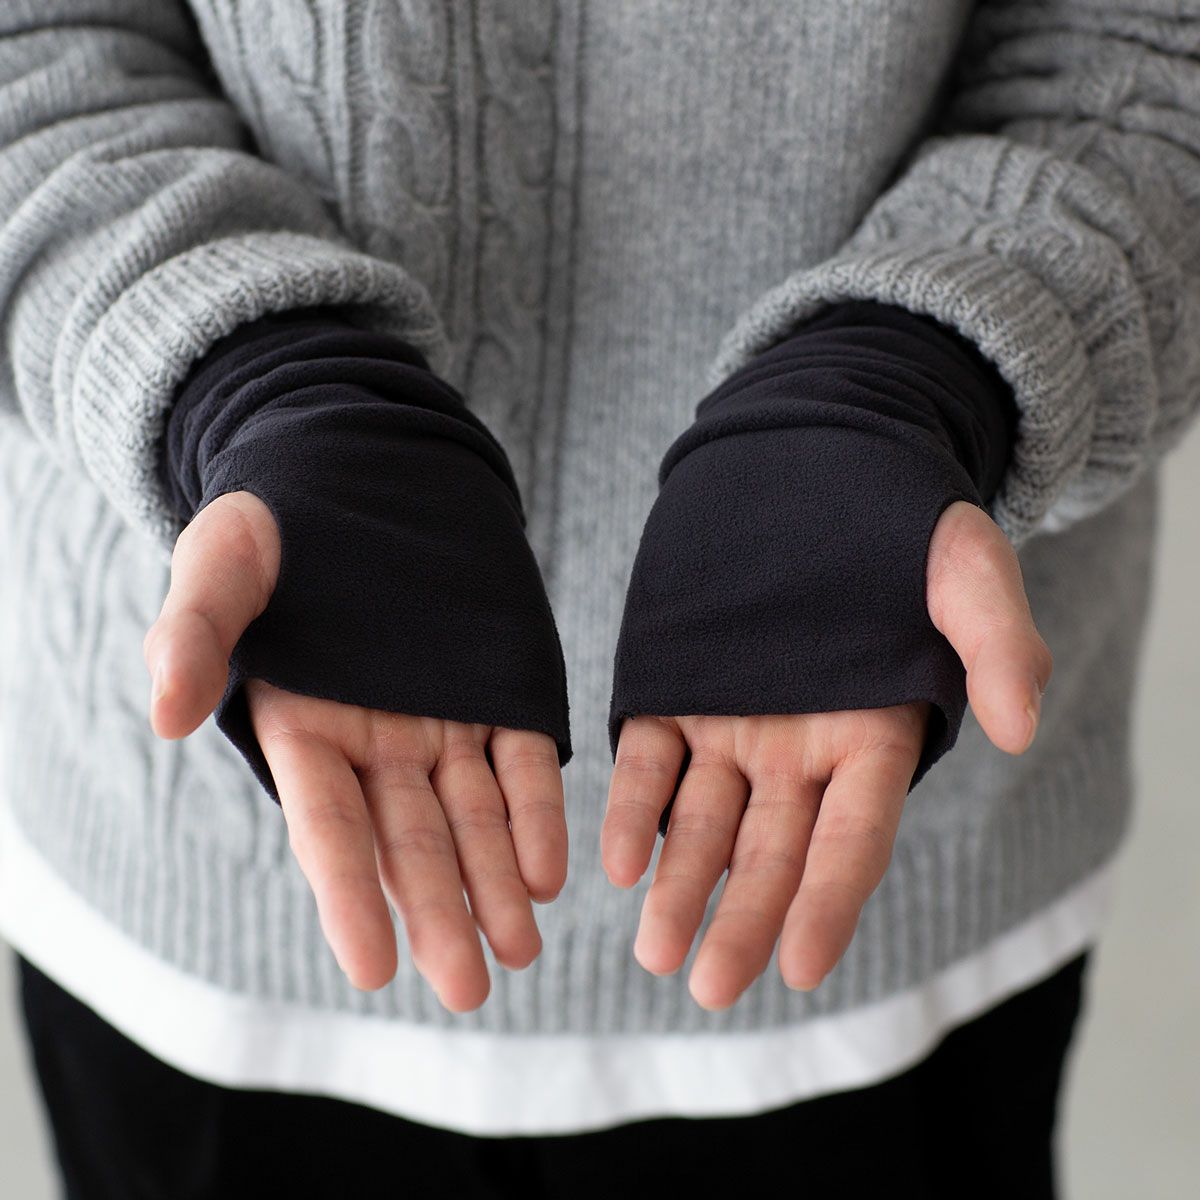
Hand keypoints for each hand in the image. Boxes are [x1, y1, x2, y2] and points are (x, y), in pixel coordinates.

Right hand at [142, 491, 567, 1010]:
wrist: (355, 481)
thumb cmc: (272, 529)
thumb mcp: (221, 568)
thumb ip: (192, 636)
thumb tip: (162, 712)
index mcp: (304, 730)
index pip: (328, 828)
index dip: (350, 896)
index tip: (374, 968)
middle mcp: (374, 743)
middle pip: (411, 841)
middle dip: (440, 912)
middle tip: (471, 985)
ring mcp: (439, 722)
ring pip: (471, 817)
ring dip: (497, 883)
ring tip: (522, 946)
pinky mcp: (494, 694)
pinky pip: (519, 762)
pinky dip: (534, 813)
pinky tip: (550, 870)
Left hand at [601, 499, 1051, 1009]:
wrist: (818, 474)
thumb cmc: (906, 527)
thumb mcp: (969, 571)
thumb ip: (998, 644)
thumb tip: (1021, 726)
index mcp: (872, 735)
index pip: (854, 836)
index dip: (830, 901)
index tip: (800, 967)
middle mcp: (800, 749)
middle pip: (773, 851)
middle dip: (742, 917)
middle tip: (707, 985)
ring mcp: (734, 725)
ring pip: (704, 822)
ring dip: (679, 884)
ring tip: (655, 948)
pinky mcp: (676, 693)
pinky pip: (652, 761)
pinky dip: (635, 808)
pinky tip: (618, 860)